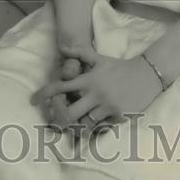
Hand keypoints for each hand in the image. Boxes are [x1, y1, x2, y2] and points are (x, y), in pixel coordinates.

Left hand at [33, 46, 163, 135]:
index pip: (60, 87)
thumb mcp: (99, 58)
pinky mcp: (118, 117)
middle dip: (58, 119)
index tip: (33, 100)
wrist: (146, 75)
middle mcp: (95, 94)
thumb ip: (79, 53)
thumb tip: (61, 48)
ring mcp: (106, 107)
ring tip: (69, 130)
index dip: (44, 94)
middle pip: (69, 113)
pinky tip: (88, 131)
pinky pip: (101, 128)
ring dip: (75, 127)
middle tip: (53, 123)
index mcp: (87, 80)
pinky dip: (93, 130)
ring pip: (84, 124)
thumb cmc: (118, 67)